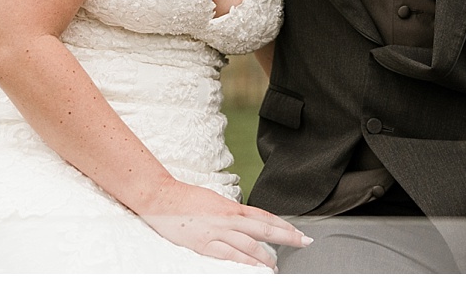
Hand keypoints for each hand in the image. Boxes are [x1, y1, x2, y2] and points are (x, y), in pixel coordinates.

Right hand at [136, 180, 310, 269]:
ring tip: (277, 265)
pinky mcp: (204, 243)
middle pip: (264, 228)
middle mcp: (228, 218)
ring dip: (266, 256)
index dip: (283, 224)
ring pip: (250, 243)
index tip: (298, 231)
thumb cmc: (186, 199)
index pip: (264, 216)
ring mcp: (217, 231)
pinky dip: (245, 261)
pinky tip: (255, 266)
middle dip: (286, 236)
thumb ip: (230, 213)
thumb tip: (244, 222)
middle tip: (303, 242)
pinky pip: (229, 253)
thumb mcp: (214, 202)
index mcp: (231, 207)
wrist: (162, 197)